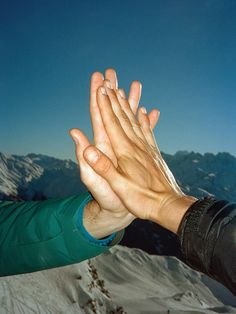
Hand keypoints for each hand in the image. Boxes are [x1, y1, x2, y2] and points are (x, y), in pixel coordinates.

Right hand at [70, 69, 158, 237]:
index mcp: (125, 151)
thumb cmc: (141, 198)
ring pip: (135, 120)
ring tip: (123, 91)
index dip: (104, 105)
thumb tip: (87, 148)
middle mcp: (136, 144)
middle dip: (114, 98)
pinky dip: (145, 119)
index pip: (111, 122)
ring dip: (127, 105)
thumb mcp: (118, 186)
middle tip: (109, 81)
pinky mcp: (154, 152)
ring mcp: (147, 147)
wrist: (168, 205)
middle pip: (123, 117)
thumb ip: (102, 166)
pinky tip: (146, 112)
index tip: (99, 88)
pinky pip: (148, 131)